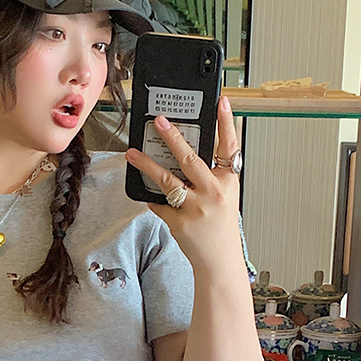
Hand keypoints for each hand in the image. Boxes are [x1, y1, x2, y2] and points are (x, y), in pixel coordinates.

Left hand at [125, 96, 241, 275]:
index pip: (229, 146)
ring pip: (167, 180)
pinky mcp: (179, 222)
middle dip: (173, 138)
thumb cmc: (221, 226)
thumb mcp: (225, 195)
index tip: (222, 101)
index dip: (226, 122)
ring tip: (132, 154)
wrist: (219, 260)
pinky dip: (153, 199)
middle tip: (158, 121)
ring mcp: (195, 208)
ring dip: (147, 165)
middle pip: (190, 159)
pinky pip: (159, 203)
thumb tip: (182, 152)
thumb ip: (210, 175)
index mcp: (227, 182)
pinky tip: (149, 195)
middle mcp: (213, 192)